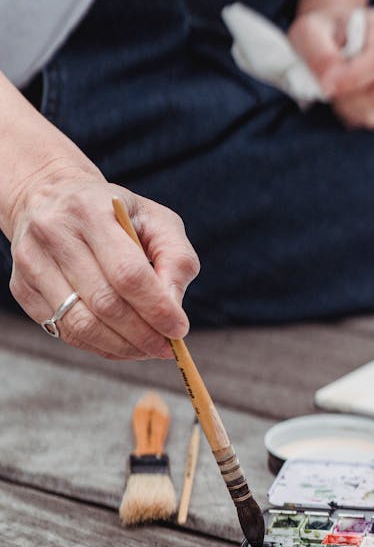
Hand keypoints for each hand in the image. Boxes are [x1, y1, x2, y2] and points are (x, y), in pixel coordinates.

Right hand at [7, 167, 199, 359]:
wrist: (52, 198)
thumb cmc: (116, 214)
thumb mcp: (156, 220)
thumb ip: (176, 259)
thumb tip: (174, 309)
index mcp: (91, 210)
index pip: (128, 273)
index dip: (157, 309)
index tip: (179, 329)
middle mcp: (54, 234)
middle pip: (105, 304)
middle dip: (143, 334)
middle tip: (167, 347)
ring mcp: (32, 263)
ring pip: (82, 325)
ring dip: (122, 347)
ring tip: (147, 349)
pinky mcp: (22, 288)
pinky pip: (65, 332)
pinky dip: (100, 346)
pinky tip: (121, 343)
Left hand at [289, 6, 373, 128]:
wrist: (335, 37)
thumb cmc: (321, 34)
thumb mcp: (308, 33)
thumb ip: (318, 55)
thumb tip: (329, 84)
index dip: (354, 78)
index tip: (327, 87)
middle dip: (349, 99)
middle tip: (329, 87)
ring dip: (349, 109)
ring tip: (338, 90)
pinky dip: (355, 115)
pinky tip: (347, 98)